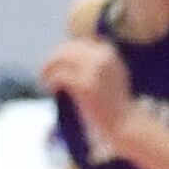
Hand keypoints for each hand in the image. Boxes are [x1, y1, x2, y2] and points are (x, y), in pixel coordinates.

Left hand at [37, 39, 136, 159]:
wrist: (124, 124)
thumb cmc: (115, 104)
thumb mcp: (109, 76)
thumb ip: (93, 63)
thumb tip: (66, 54)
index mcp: (108, 53)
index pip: (78, 45)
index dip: (63, 54)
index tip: (55, 64)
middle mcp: (102, 58)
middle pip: (67, 50)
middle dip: (53, 60)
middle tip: (44, 72)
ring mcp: (94, 71)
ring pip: (60, 59)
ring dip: (47, 68)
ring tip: (43, 80)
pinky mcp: (85, 86)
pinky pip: (59, 76)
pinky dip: (50, 81)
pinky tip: (50, 89)